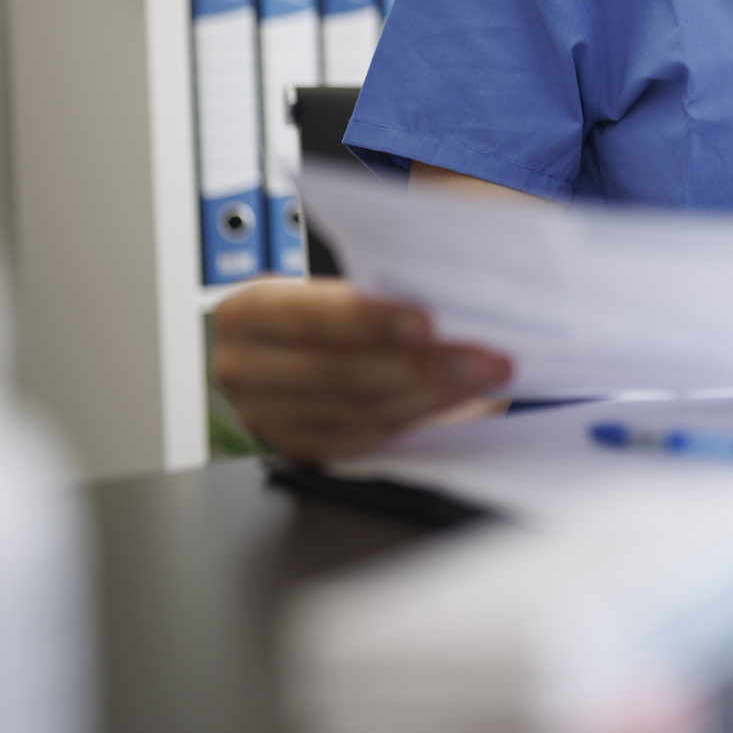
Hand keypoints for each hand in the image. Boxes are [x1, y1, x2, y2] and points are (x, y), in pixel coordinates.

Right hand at [211, 277, 512, 461]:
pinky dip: (419, 416)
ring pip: (361, 410)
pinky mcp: (303, 447)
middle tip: (481, 353)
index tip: (428, 318)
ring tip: (484, 373)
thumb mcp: (333, 285)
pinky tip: (458, 397)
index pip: (307, 317)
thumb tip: (447, 288)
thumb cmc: (326, 307)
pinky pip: (368, 437)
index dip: (368, 319)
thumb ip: (374, 287)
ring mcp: (271, 417)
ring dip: (433, 393)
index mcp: (248, 313)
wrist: (297, 346)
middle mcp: (247, 370)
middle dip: (419, 364)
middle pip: (339, 373)